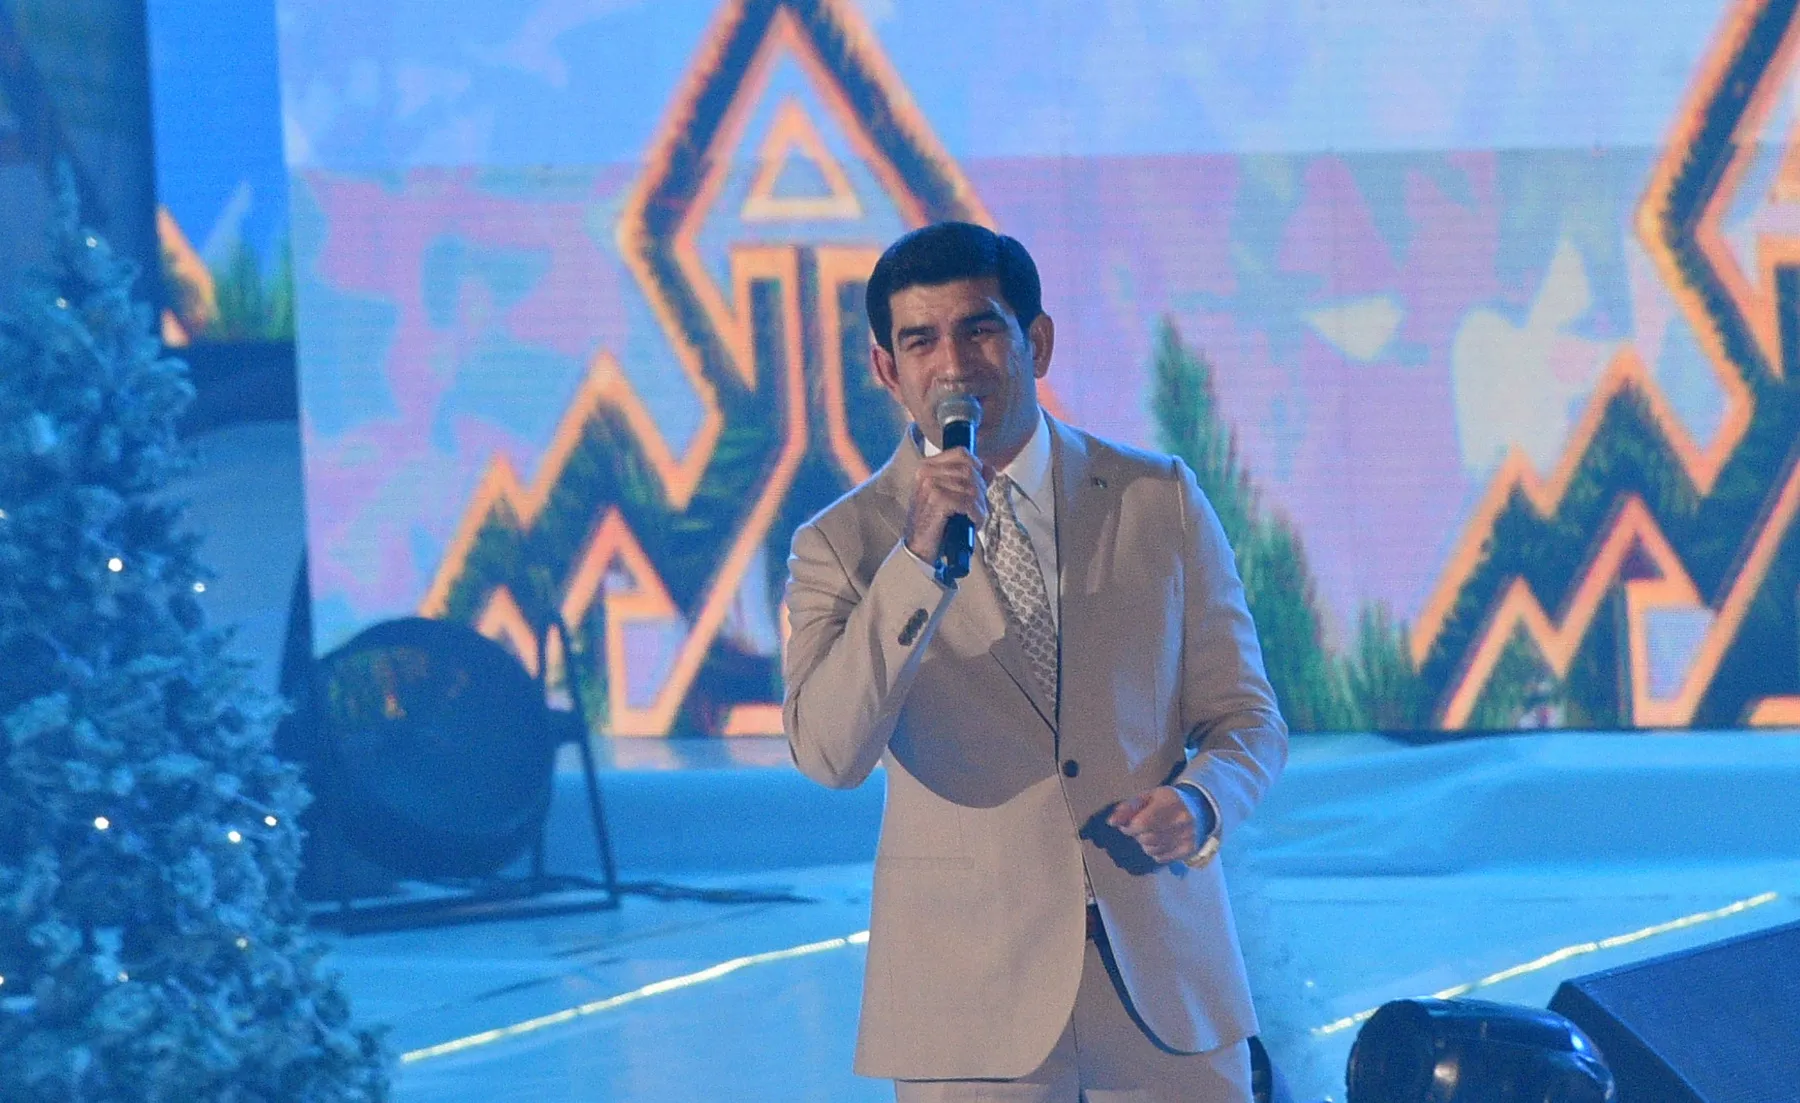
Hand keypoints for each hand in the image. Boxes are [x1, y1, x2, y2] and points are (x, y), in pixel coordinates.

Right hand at [903, 448, 989, 562]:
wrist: (918, 548)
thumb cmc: (934, 522)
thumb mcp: (950, 496)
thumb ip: (969, 480)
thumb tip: (990, 468)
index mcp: (927, 467)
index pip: (961, 453)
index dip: (977, 466)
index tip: (980, 483)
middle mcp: (927, 473)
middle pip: (970, 470)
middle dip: (981, 490)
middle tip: (978, 507)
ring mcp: (931, 485)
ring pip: (972, 487)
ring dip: (980, 505)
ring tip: (975, 518)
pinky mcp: (938, 500)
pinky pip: (970, 502)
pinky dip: (977, 514)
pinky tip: (974, 523)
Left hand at [1107, 786, 1201, 864]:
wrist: (1200, 807)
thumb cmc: (1167, 800)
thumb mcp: (1148, 796)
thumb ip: (1128, 807)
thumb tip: (1111, 822)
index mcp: (1168, 803)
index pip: (1141, 824)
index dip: (1129, 827)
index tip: (1127, 824)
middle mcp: (1180, 821)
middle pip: (1146, 838)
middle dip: (1138, 835)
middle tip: (1142, 828)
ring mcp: (1186, 837)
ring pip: (1152, 850)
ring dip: (1146, 843)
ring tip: (1153, 833)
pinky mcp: (1188, 850)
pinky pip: (1161, 857)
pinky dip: (1156, 851)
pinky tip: (1162, 840)